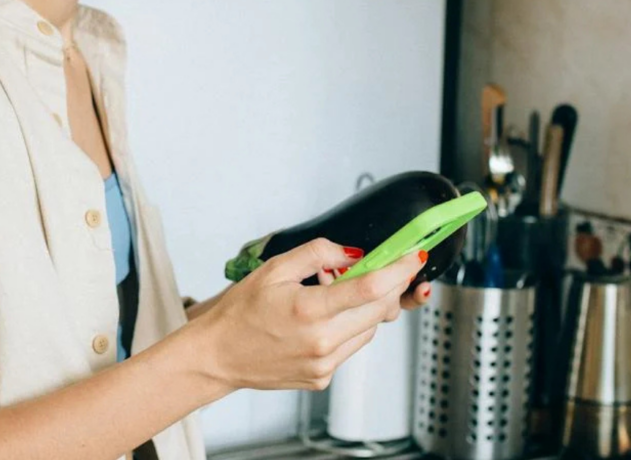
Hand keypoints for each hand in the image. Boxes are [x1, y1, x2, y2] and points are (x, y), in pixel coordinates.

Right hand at [194, 237, 426, 391]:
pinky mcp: (322, 377)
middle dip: (388, 285)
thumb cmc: (240, 313)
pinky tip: (325, 318)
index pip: (370, 288)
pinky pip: (351, 346)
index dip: (399, 270)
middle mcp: (321, 341)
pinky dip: (349, 327)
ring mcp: (323, 363)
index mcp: (308, 310)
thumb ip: (318, 254)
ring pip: (369, 329)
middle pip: (378, 309)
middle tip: (384, 268)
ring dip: (367, 308)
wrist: (218, 355)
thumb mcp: (274, 268)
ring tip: (335, 294)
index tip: (413, 257)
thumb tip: (353, 253)